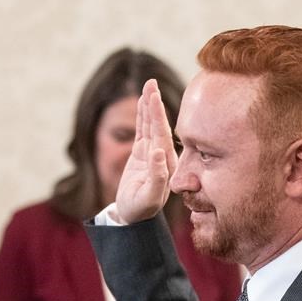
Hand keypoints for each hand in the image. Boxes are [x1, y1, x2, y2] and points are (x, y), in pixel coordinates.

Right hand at [116, 79, 177, 222]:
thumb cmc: (141, 209)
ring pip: (150, 124)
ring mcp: (152, 152)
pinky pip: (142, 130)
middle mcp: (163, 155)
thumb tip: (157, 151)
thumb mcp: (149, 196)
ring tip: (148, 85)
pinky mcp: (142, 153)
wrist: (133, 216)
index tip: (156, 98)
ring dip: (149, 105)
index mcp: (168, 163)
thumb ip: (157, 175)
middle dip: (155, 104)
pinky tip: (142, 101)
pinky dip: (142, 115)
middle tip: (151, 84)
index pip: (163, 135)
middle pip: (158, 125)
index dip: (159, 116)